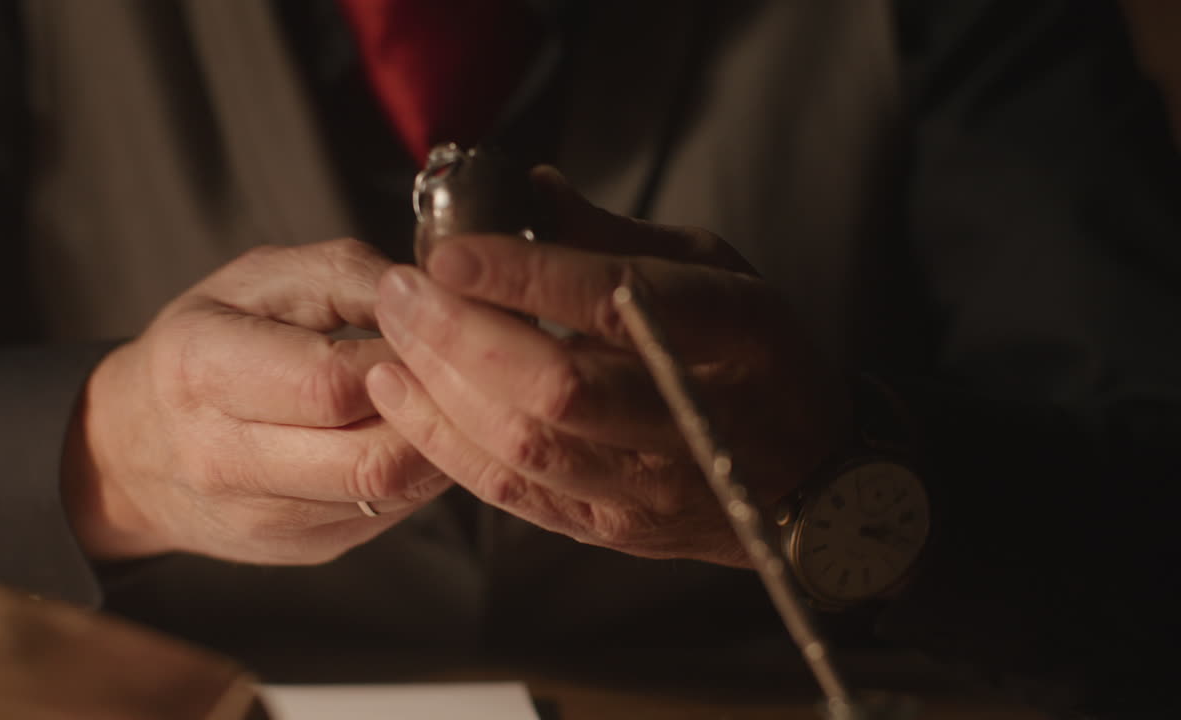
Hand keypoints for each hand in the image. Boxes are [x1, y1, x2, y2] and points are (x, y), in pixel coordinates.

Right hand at [63, 239, 448, 563]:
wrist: (135, 450)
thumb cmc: (208, 344)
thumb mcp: (260, 279)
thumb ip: (347, 274)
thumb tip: (431, 294)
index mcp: (202, 368)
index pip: (332, 383)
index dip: (404, 356)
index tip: (438, 328)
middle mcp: (224, 459)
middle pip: (372, 458)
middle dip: (439, 411)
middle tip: (466, 370)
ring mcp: (266, 519)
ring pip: (391, 494)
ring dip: (441, 445)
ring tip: (454, 399)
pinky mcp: (305, 550)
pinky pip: (390, 514)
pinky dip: (423, 472)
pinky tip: (422, 434)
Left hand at [366, 174, 849, 567]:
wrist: (808, 476)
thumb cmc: (755, 354)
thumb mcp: (713, 271)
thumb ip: (617, 237)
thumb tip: (527, 188)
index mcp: (732, 332)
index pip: (614, 304)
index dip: (523, 277)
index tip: (450, 251)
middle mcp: (692, 419)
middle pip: (555, 388)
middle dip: (460, 336)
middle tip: (400, 290)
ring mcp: (649, 487)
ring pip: (524, 446)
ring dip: (440, 389)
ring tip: (392, 336)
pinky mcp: (611, 529)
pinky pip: (513, 492)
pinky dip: (445, 443)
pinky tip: (401, 395)